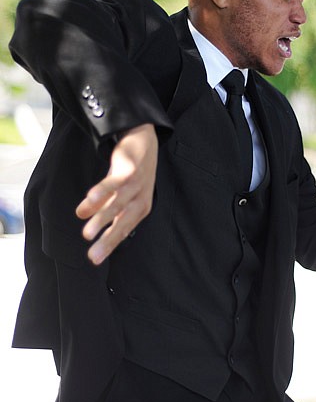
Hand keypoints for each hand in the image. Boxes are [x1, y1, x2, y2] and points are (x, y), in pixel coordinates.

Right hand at [76, 123, 157, 264]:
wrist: (144, 140)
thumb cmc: (132, 172)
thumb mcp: (122, 193)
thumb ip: (108, 208)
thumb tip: (91, 227)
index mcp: (140, 209)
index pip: (123, 230)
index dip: (109, 245)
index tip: (94, 260)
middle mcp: (140, 199)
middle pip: (123, 222)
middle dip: (107, 240)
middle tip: (92, 256)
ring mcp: (137, 185)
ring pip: (117, 205)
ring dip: (101, 219)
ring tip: (86, 233)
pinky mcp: (130, 169)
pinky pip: (114, 183)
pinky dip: (102, 192)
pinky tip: (89, 200)